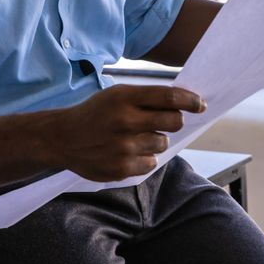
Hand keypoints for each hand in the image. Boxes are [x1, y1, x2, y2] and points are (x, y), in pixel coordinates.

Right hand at [51, 84, 205, 181]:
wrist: (63, 138)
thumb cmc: (96, 113)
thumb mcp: (116, 95)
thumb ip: (146, 98)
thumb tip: (183, 103)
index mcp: (124, 97)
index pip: (169, 97)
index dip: (190, 101)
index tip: (200, 104)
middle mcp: (125, 120)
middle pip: (173, 121)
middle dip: (175, 121)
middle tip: (167, 121)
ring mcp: (123, 146)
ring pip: (162, 143)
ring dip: (156, 140)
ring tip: (135, 137)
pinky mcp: (120, 168)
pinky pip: (151, 163)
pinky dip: (145, 158)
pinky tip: (127, 151)